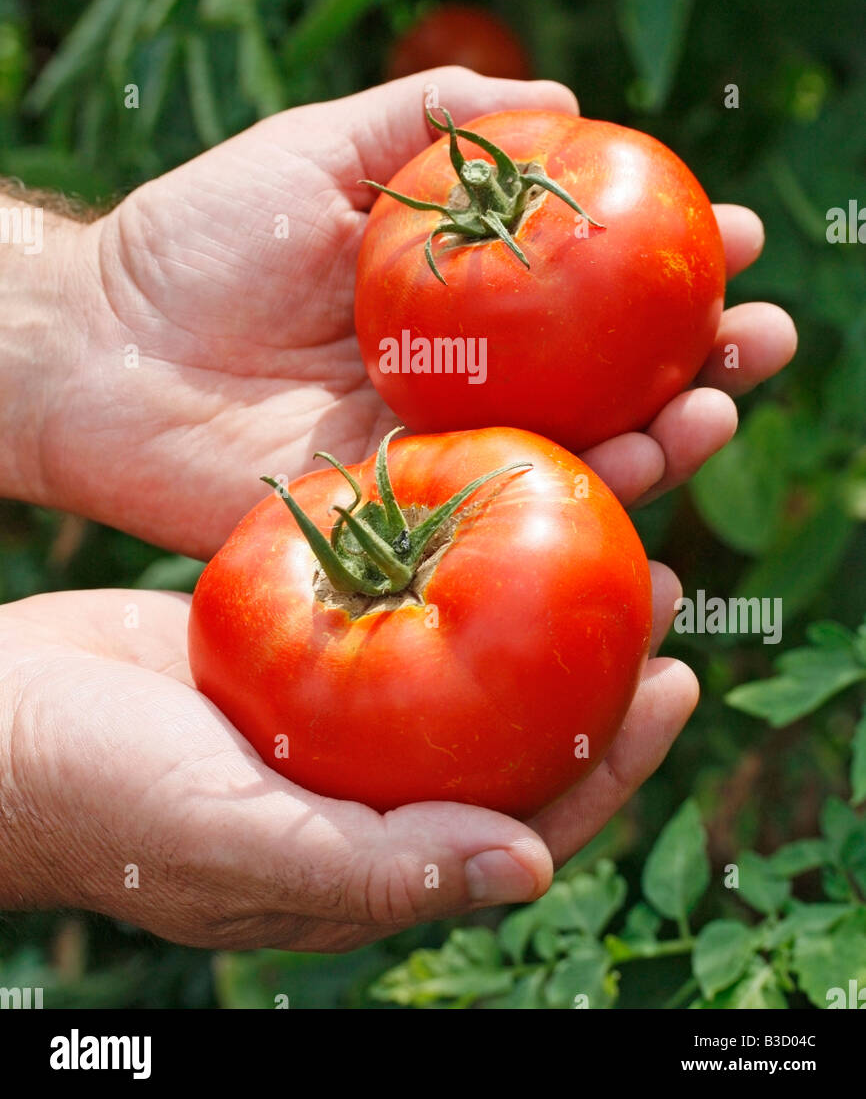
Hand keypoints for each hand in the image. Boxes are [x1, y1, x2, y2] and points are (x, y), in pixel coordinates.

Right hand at [0, 557, 690, 949]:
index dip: (611, 763)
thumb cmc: (99, 797)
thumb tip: (527, 869)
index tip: (674, 680)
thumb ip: (377, 862)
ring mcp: (332, 722)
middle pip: (514, 736)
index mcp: (374, 856)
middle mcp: (368, 790)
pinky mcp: (294, 657)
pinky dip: (441, 569)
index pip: (527, 825)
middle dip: (593, 672)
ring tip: (592, 527)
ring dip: (528, 607)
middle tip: (659, 583)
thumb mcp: (234, 840)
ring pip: (462, 666)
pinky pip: (393, 615)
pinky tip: (471, 510)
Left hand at [12, 68, 794, 556]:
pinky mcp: (391, 518)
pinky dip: (570, 510)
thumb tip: (566, 99)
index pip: (588, 286)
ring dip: (661, 440)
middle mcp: (463, 378)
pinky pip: (492, 521)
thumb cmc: (196, 236)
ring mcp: (432, 452)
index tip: (737, 237)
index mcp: (457, 297)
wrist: (92, 345)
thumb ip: (431, 119)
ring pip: (568, 456)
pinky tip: (636, 488)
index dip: (666, 263)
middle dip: (698, 361)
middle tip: (766, 338)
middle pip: (604, 381)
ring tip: (718, 408)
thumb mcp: (318, 146)